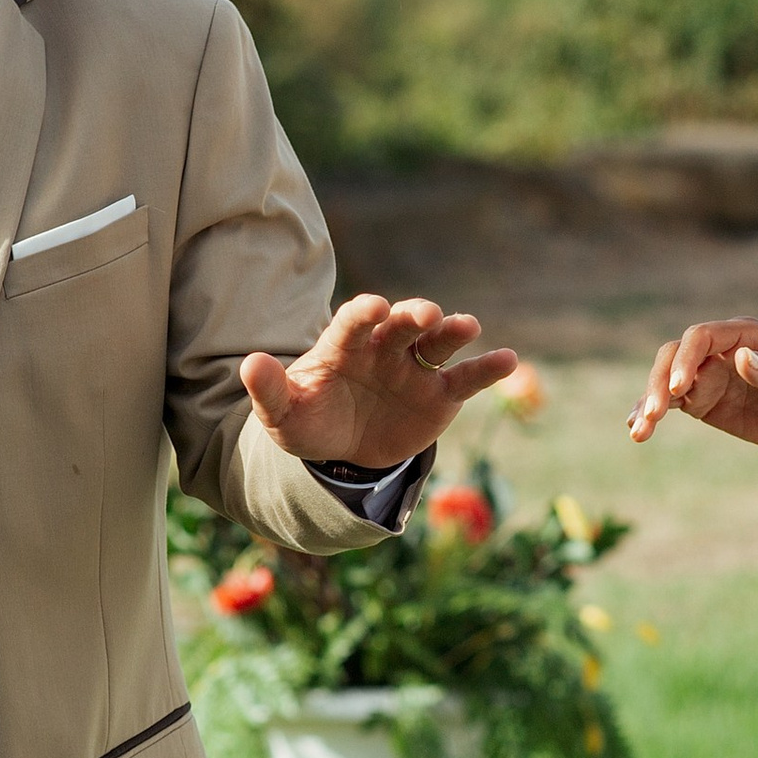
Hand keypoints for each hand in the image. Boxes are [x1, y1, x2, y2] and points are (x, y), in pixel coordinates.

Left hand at [241, 292, 517, 470]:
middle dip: (413, 315)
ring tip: (468, 325)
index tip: (372, 307)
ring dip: (452, 331)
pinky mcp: (440, 394)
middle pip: (401, 325)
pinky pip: (465, 379)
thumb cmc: (309, 420)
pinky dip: (487, 368)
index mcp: (344, 345)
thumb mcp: (281, 413)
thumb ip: (268, 390)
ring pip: (437, 343)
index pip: (354, 322)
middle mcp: (384, 348)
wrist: (340, 450)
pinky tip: (509, 359)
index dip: (363, 314)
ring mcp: (415, 368)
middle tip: (425, 313)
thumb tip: (249, 364)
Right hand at [627, 319, 757, 453]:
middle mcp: (719, 351)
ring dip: (648, 403)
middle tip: (654, 414)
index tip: (679, 390)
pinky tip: (637, 430)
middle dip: (659, 383)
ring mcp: (707, 376)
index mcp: (743, 335)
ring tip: (638, 431)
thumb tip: (739, 358)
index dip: (686, 359)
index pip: (700, 337)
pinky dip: (651, 415)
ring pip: (665, 381)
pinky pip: (670, 403)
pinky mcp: (702, 401)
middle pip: (674, 356)